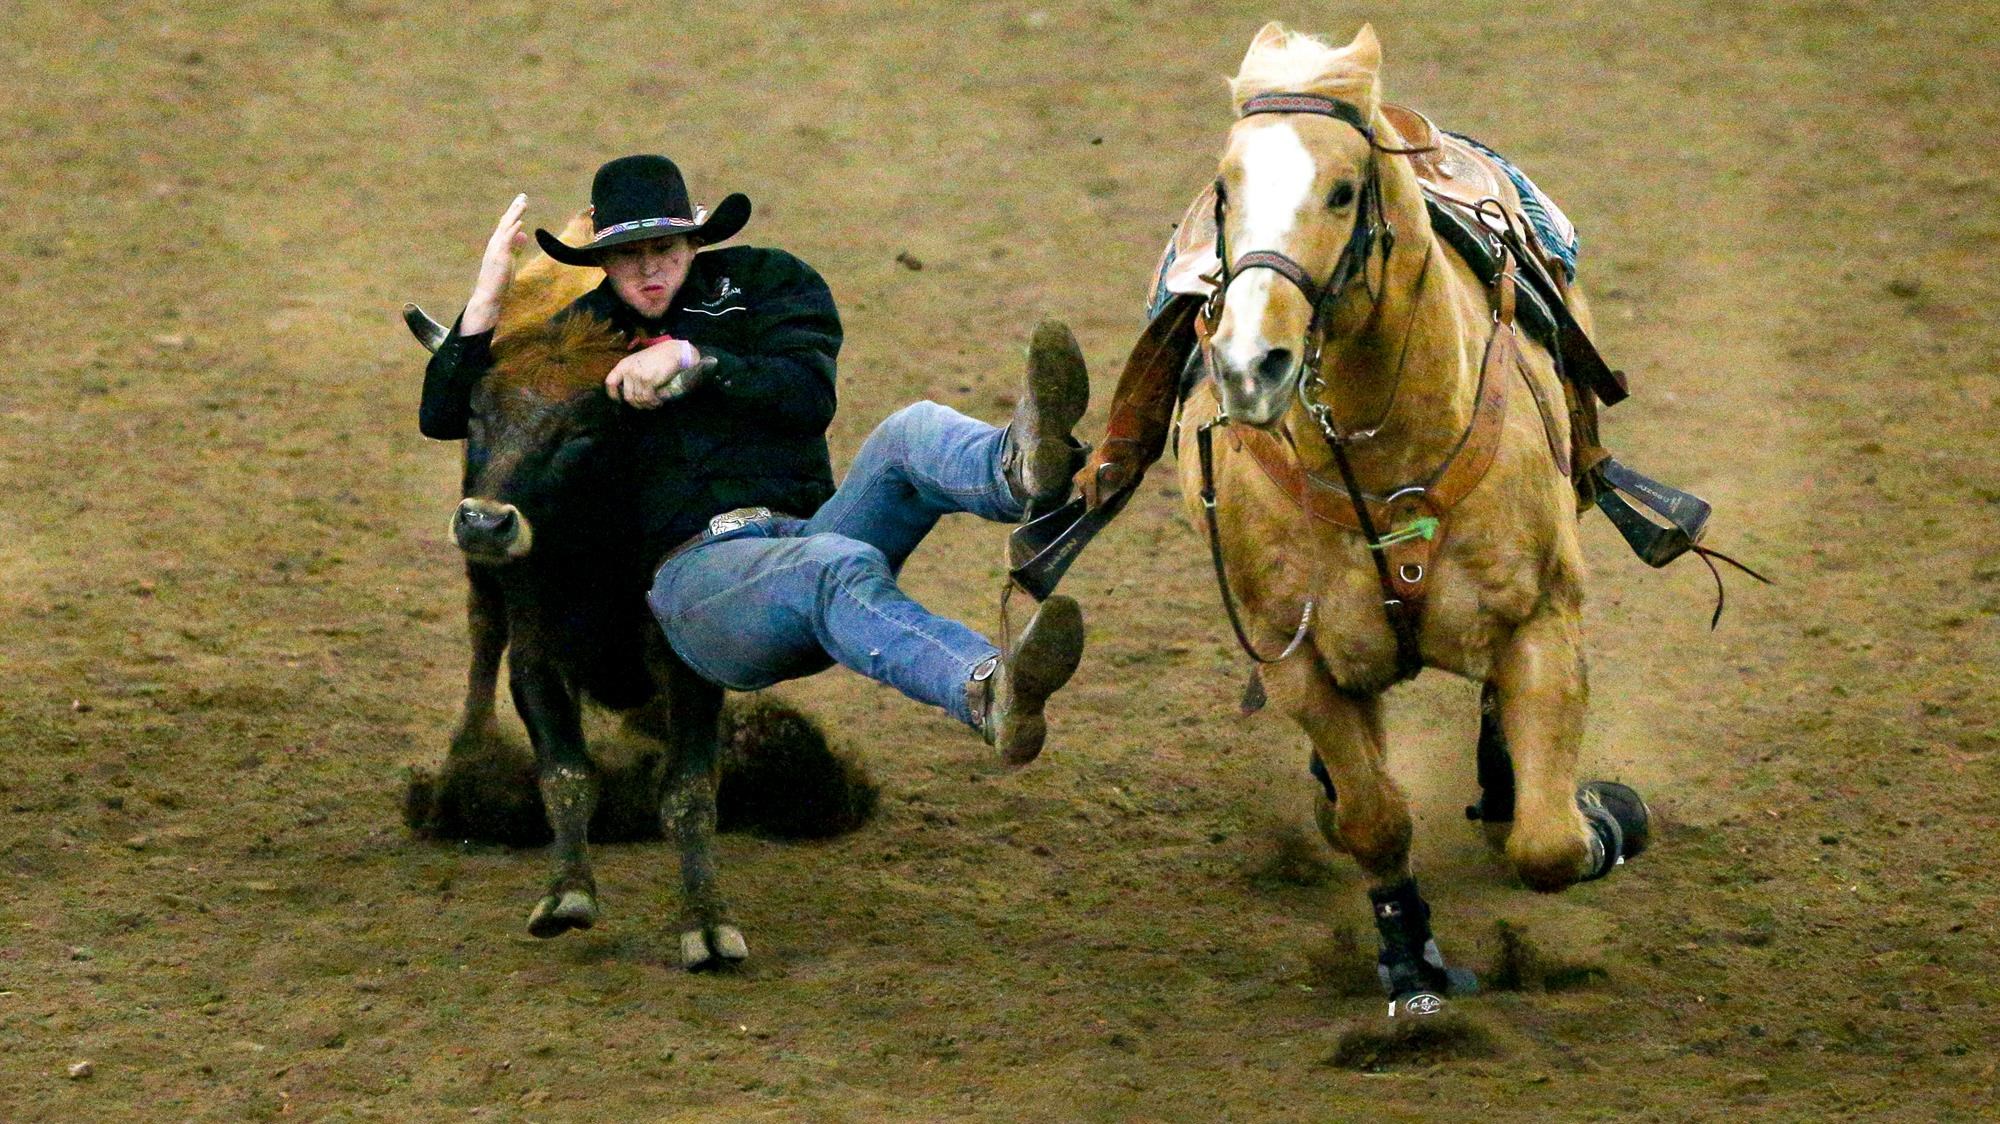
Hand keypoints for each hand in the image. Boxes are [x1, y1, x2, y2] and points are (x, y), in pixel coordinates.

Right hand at [460, 193, 527, 334]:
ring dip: (515, 214)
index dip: (514, 213)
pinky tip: (520, 221)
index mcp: (497, 245)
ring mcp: (496, 249)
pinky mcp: (500, 257)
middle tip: (523, 196)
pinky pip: (507, 240)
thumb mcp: (510, 261)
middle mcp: (495, 244)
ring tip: (523, 202)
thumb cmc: (498, 282)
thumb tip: (523, 235)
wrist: (488, 296)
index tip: (521, 202)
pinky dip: (513, 229)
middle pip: (505, 222)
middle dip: (514, 208)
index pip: (506, 225)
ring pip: (506, 227)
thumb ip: (515, 248)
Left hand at [605, 338, 708, 408]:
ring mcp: (637, 375)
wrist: (673, 352)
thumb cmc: (657, 358)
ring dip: (648, 404)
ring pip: (638, 399)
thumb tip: (627, 395)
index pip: (610, 382)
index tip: (620, 400)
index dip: (613, 394)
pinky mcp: (648, 380)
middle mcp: (628, 370)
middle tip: (646, 405)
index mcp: (623, 365)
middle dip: (638, 404)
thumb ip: (631, 375)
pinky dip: (654, 402)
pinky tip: (658, 401)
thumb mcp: (638, 362)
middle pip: (627, 396)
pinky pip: (648, 398)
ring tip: (655, 403)